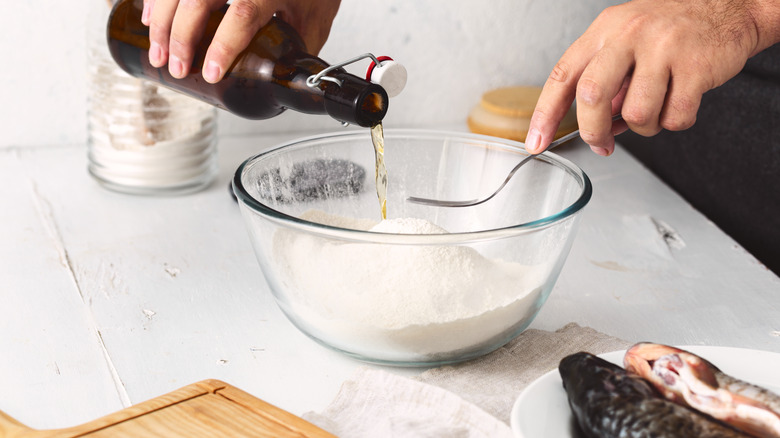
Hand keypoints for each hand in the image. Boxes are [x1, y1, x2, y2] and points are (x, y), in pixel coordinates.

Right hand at [142, 0, 340, 82]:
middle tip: (175, 68)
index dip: (222, 46)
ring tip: (157, 53)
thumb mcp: (315, 20)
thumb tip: (280, 85)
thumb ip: (297, 50)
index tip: (209, 73)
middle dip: (180, 37)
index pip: (242, 14)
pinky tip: (149, 18)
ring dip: (162, 20)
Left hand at [526, 0, 776, 155]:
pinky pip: (675, 117)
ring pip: (636, 114)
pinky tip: (679, 102)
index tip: (535, 142)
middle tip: (601, 144)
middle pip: (592, 96)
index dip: (545, 114)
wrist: (728, 7)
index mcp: (605, 30)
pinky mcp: (696, 66)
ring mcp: (664, 48)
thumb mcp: (625, 41)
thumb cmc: (670, 31)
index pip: (563, 75)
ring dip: (644, 127)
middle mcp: (630, 34)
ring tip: (655, 110)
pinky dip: (675, 122)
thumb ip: (604, 80)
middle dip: (593, 130)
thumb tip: (591, 128)